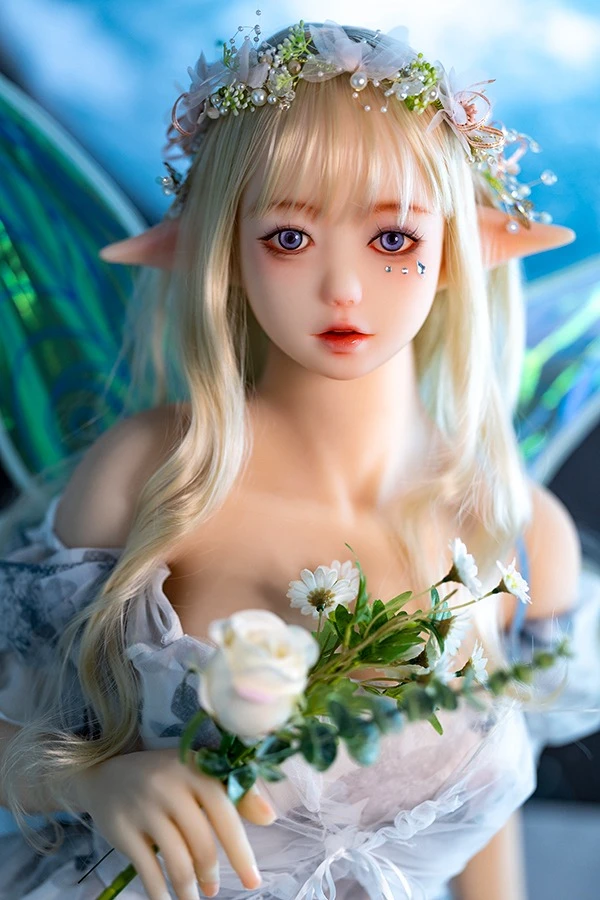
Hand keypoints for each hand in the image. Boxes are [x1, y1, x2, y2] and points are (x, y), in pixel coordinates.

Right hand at [71, 748, 275, 899]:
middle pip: (202, 843)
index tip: (253, 880)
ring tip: (195, 897)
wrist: (105, 775)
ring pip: (177, 861)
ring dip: (190, 888)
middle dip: (213, 874)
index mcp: (195, 767)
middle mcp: (169, 785)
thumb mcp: (198, 773)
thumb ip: (234, 792)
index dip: (241, 849)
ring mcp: (144, 808)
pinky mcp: (123, 830)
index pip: (225, 811)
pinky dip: (161, 894)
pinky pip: (148, 872)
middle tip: (216, 890)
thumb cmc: (165, 776)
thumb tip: (270, 818)